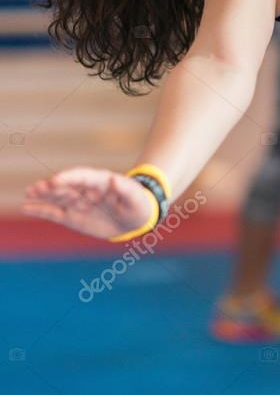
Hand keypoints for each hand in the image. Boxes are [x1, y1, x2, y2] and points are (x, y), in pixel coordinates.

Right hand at [22, 167, 155, 239]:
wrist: (134, 217)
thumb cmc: (137, 203)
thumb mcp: (135, 197)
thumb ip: (125, 189)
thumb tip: (113, 179)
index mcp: (100, 181)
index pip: (82, 176)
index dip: (68, 178)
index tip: (55, 181)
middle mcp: (84, 189)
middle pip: (66, 186)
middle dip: (52, 186)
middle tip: (37, 188)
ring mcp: (77, 202)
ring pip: (57, 197)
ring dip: (43, 195)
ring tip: (28, 193)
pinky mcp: (72, 216)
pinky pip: (54, 213)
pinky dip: (41, 210)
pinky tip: (26, 207)